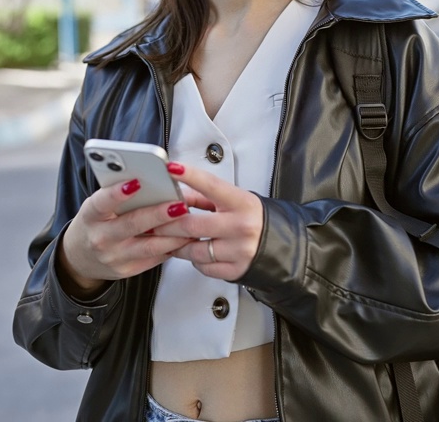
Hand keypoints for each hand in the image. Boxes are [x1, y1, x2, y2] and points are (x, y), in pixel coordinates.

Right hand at [57, 178, 192, 294]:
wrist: (80, 258)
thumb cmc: (95, 223)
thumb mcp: (97, 206)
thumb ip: (117, 195)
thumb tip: (150, 178)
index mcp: (91, 216)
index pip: (102, 203)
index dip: (117, 193)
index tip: (136, 182)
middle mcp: (101, 238)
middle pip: (132, 224)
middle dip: (158, 214)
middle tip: (179, 204)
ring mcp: (114, 257)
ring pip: (149, 246)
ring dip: (173, 234)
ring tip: (190, 221)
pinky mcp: (127, 270)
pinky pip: (154, 258)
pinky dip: (172, 246)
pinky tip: (186, 236)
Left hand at [152, 162, 264, 280]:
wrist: (283, 246)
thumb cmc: (255, 219)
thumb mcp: (235, 201)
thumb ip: (206, 198)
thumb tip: (177, 196)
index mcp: (242, 203)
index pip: (211, 185)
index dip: (189, 175)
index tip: (171, 168)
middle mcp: (242, 226)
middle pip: (192, 225)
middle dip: (168, 225)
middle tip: (155, 224)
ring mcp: (240, 250)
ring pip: (194, 250)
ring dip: (179, 246)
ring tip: (175, 241)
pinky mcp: (236, 270)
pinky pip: (204, 267)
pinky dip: (196, 261)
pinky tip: (198, 254)